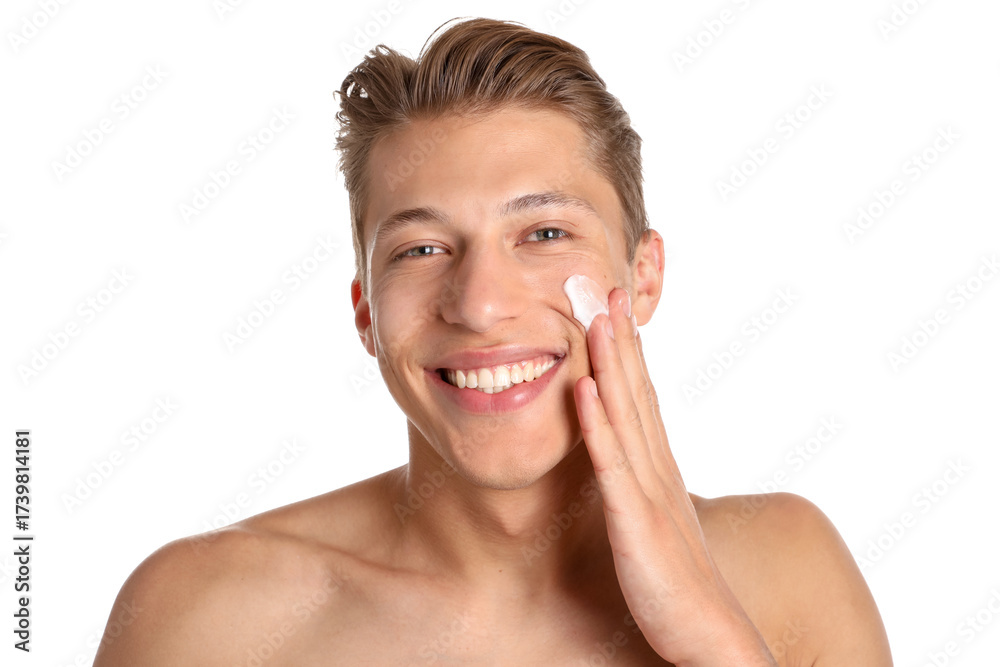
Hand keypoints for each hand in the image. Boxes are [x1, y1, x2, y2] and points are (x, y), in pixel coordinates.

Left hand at [573, 287, 776, 666]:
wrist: (711, 636)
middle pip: (638, 390)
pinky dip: (599, 423)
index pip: (643, 396)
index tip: (614, 307)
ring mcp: (649, 491)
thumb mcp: (657, 522)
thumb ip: (641, 487)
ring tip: (598, 315)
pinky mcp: (637, 521)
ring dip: (612, 363)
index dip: (628, 350)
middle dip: (621, 337)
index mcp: (660, 467)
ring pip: (627, 414)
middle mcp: (658, 468)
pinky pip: (613, 465)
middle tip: (607, 285)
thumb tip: (625, 461)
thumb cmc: (679, 586)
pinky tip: (585, 388)